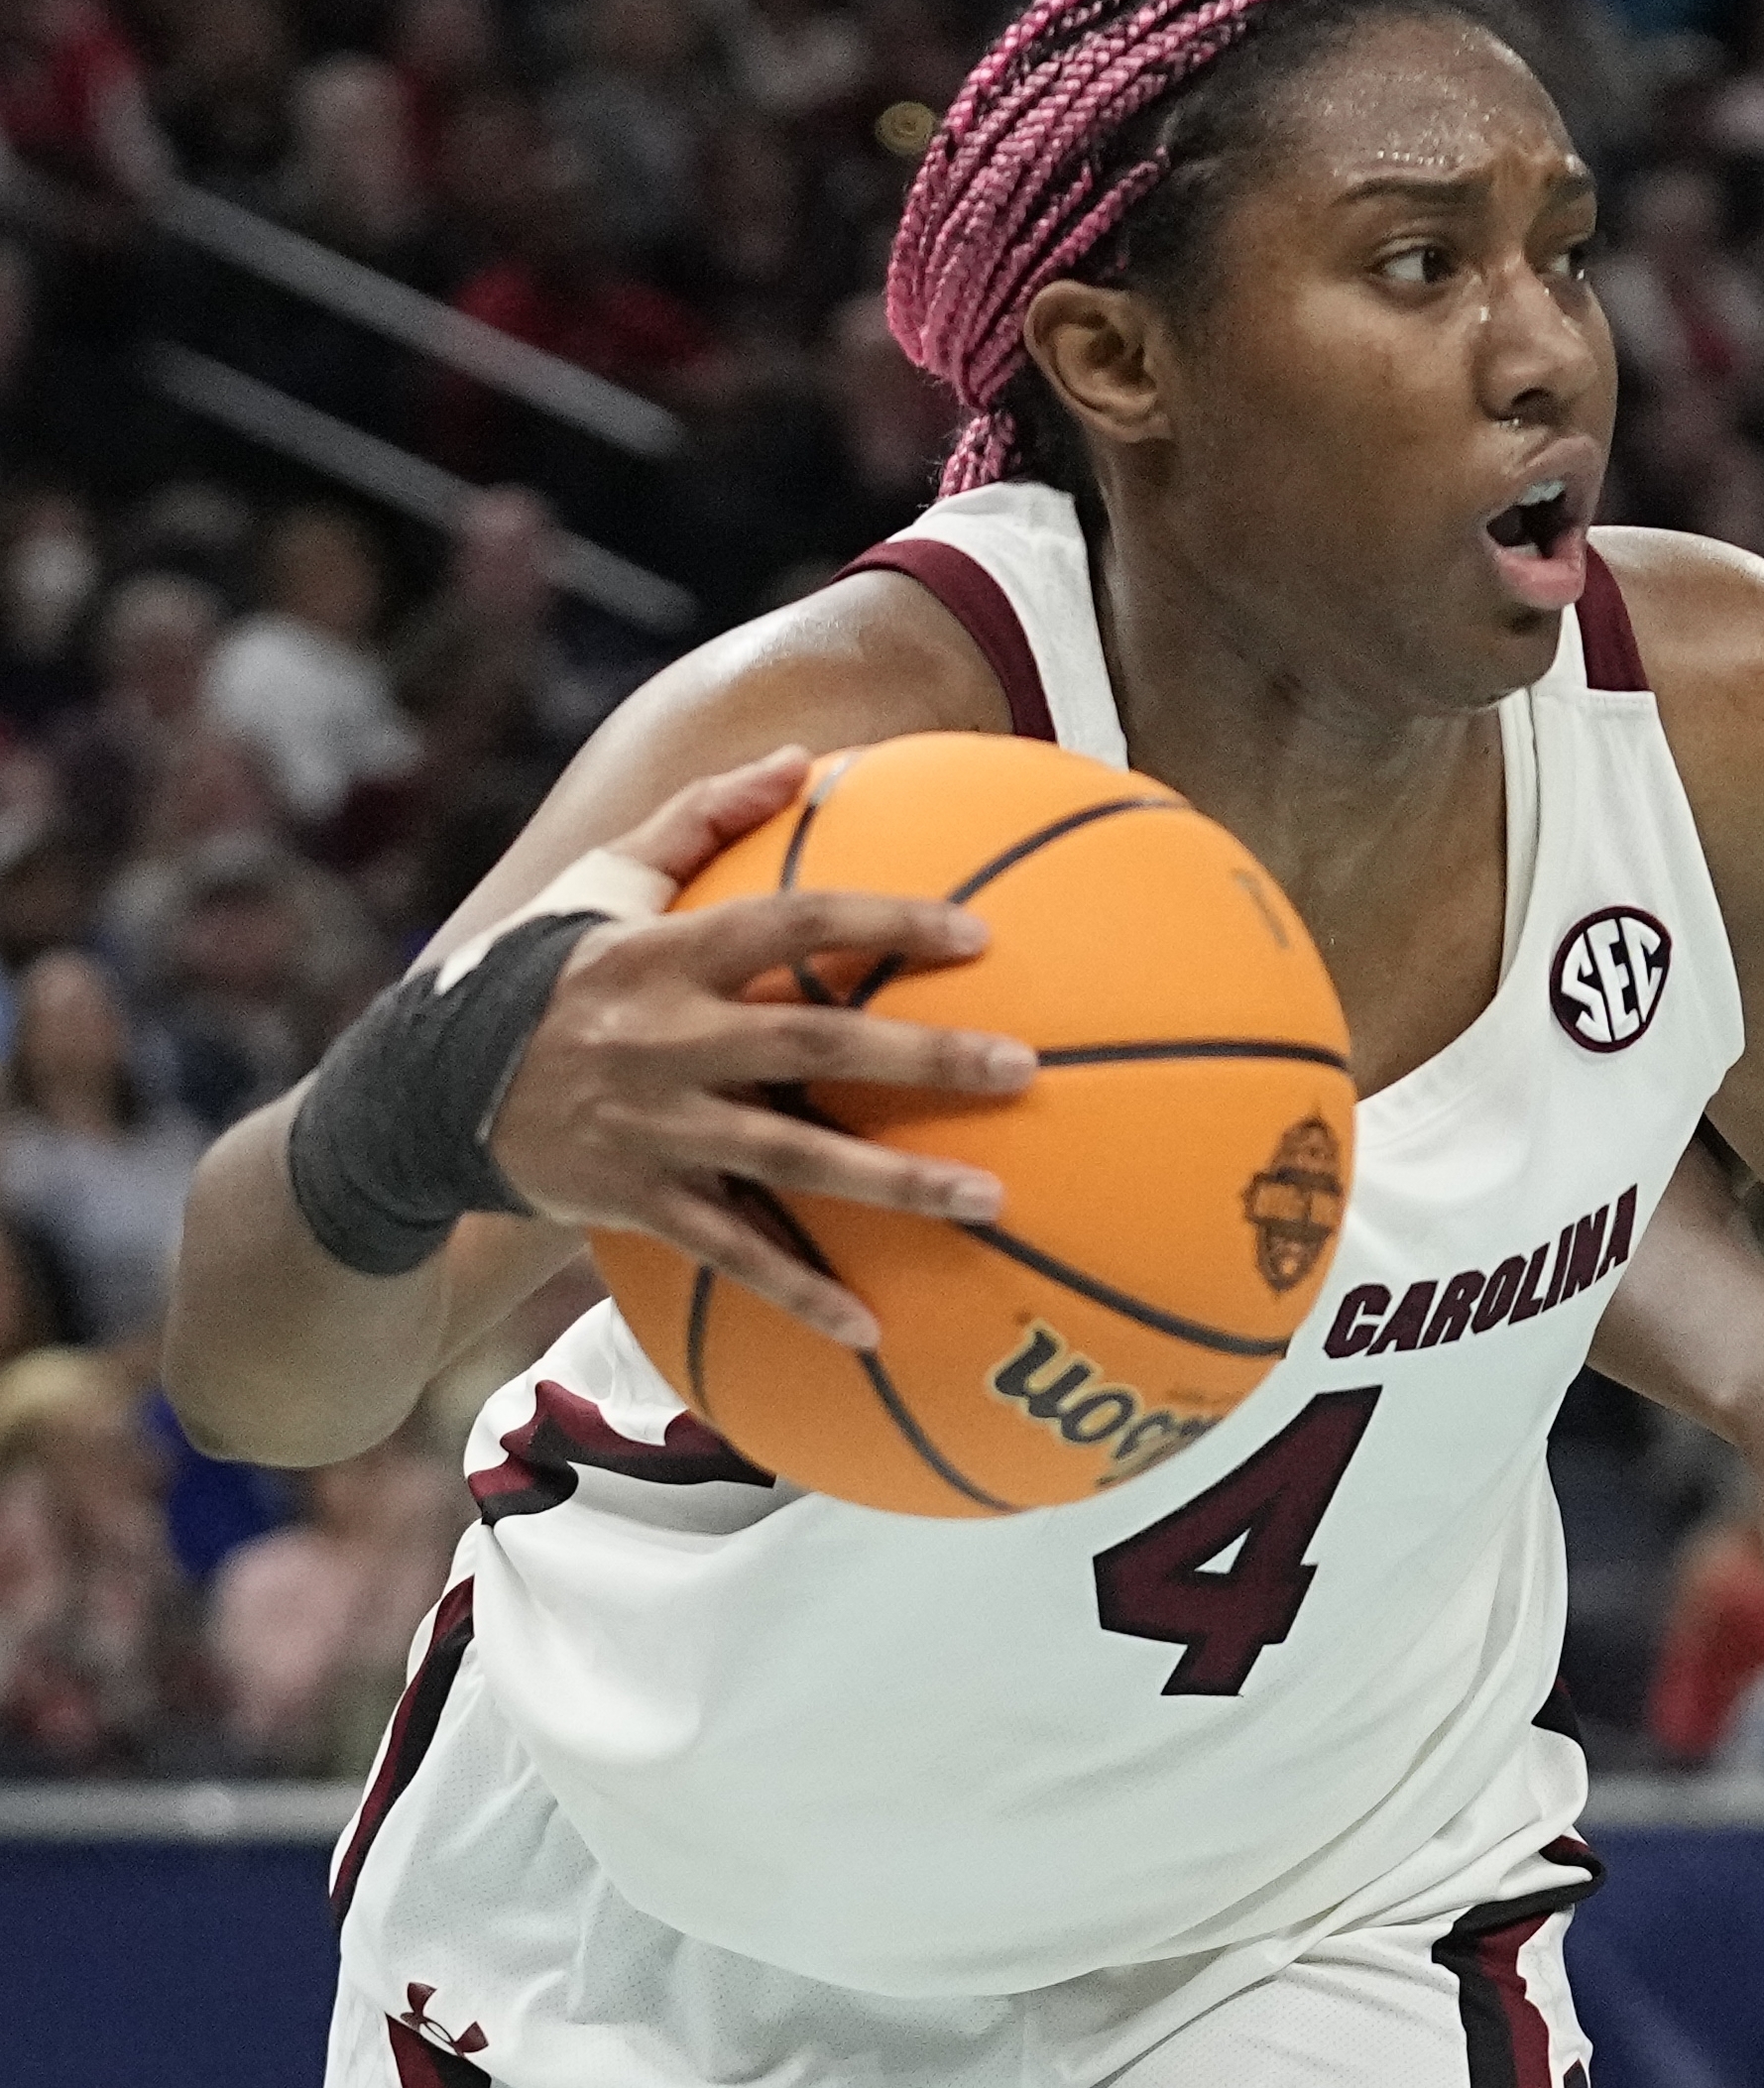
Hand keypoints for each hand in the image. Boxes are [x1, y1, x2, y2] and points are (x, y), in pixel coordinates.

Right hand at [486, 749, 1037, 1347]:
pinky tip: (876, 1328)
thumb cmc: (537, 969)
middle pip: (811, 1045)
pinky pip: (731, 1255)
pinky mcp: (635, 1202)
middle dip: (921, 1059)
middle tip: (1021, 1067)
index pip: (792, 923)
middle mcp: (664, 1040)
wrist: (418, 1093)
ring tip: (991, 1199)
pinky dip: (800, 1294)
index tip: (977, 934)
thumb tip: (799, 759)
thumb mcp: (603, 879)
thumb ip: (700, 815)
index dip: (882, 922)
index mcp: (665, 955)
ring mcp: (652, 1128)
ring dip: (895, 1186)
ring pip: (790, 1161)